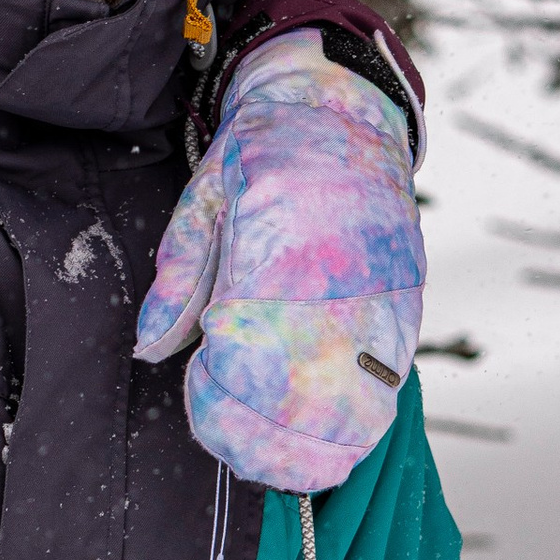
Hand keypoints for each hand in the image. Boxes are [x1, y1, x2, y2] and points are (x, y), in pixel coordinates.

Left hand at [135, 31, 422, 491]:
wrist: (343, 108)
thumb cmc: (265, 152)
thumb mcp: (203, 198)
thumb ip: (178, 279)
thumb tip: (151, 349)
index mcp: (280, 248)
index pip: (249, 360)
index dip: (218, 399)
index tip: (198, 391)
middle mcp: (341, 281)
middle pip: (304, 401)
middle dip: (259, 440)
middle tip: (226, 440)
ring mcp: (384, 300)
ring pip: (357, 409)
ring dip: (309, 448)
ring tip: (268, 451)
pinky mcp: (408, 311)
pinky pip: (389, 390)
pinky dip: (352, 426)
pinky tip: (316, 433)